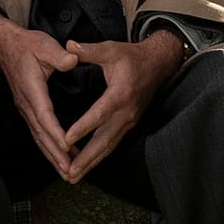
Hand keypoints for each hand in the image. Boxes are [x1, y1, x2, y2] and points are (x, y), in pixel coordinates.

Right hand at [0, 7, 81, 180]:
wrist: (5, 47)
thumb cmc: (27, 45)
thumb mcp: (44, 44)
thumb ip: (59, 55)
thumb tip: (72, 61)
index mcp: (32, 88)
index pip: (44, 114)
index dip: (55, 131)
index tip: (66, 145)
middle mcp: (26, 104)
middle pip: (41, 134)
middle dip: (55, 154)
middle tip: (70, 171)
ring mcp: (25, 109)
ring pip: (39, 138)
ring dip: (52, 156)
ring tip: (67, 172)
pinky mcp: (28, 111)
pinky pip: (39, 134)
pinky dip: (49, 148)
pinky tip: (61, 157)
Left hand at [59, 32, 187, 183]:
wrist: (158, 65)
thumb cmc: (131, 57)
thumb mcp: (111, 49)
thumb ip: (89, 51)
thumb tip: (68, 47)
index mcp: (121, 93)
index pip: (99, 113)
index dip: (83, 127)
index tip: (66, 140)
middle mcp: (126, 113)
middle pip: (104, 140)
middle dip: (85, 158)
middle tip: (68, 172)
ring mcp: (128, 122)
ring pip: (108, 147)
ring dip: (90, 163)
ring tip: (72, 176)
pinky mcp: (127, 125)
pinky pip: (111, 145)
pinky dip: (97, 157)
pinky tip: (84, 166)